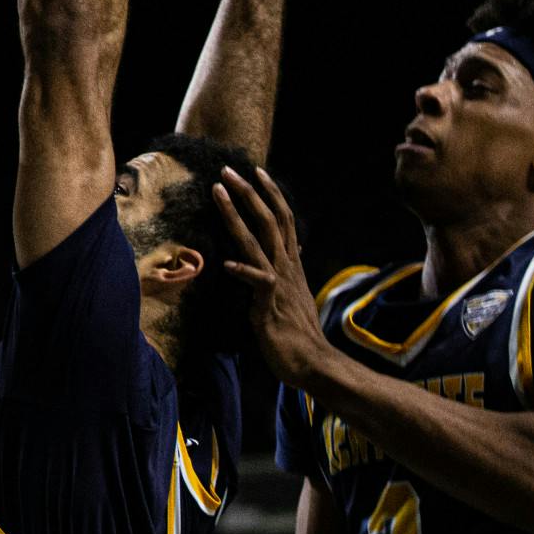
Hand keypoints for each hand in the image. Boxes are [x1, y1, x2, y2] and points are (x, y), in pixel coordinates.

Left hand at [214, 166, 334, 387]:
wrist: (314, 363)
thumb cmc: (295, 332)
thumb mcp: (287, 295)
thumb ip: (278, 273)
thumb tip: (274, 256)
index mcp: (290, 263)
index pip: (283, 219)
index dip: (270, 194)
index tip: (256, 171)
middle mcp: (287, 266)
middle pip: (269, 220)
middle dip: (248, 193)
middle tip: (228, 170)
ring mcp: (280, 283)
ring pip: (257, 240)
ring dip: (236, 215)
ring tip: (218, 192)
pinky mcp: (271, 304)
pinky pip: (259, 282)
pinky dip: (244, 271)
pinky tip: (228, 264)